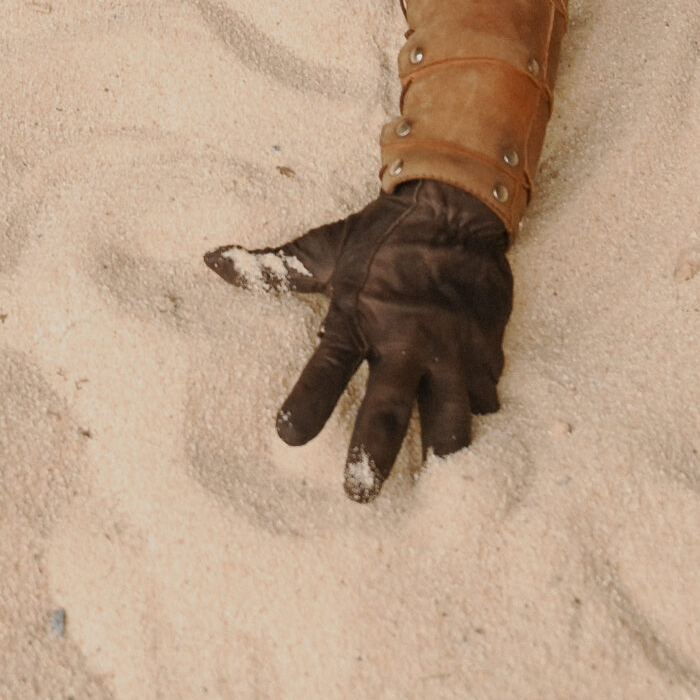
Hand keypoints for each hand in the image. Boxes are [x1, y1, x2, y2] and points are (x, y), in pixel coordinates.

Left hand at [205, 178, 511, 500]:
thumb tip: (212, 260)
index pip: (327, 368)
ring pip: (450, 420)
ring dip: (437, 445)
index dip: (306, 403)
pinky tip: (465, 419)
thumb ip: (274, 269)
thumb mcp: (327, 250)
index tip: (286, 436)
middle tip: (358, 493)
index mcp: (361, 315)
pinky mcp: (487, 353)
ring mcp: (452, 350)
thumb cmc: (385, 234)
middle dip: (374, 455)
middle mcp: (407, 338)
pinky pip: (485, 402)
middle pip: (390, 410)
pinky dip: (474, 414)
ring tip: (430, 463)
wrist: (457, 206)